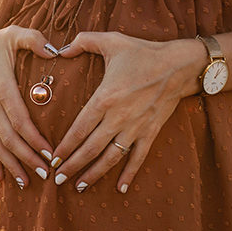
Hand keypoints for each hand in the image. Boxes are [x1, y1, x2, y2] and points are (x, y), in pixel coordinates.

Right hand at [0, 25, 57, 187]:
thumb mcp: (13, 34)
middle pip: (8, 137)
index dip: (33, 138)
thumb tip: (54, 50)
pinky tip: (1, 179)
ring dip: (11, 165)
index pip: (18, 119)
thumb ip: (34, 40)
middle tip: (45, 173)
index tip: (49, 153)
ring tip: (26, 182)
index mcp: (1, 86)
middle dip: (27, 157)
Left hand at [50, 32, 206, 193]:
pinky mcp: (150, 132)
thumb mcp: (111, 41)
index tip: (53, 159)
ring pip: (111, 158)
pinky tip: (119, 189)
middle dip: (72, 166)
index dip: (65, 147)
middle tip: (57, 179)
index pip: (79, 129)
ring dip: (94, 174)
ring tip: (79, 187)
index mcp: (105, 98)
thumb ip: (83, 42)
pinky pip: (138, 157)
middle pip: (90, 149)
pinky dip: (129, 174)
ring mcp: (135, 127)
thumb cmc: (143, 52)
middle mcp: (118, 117)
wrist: (178, 65)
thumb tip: (59, 49)